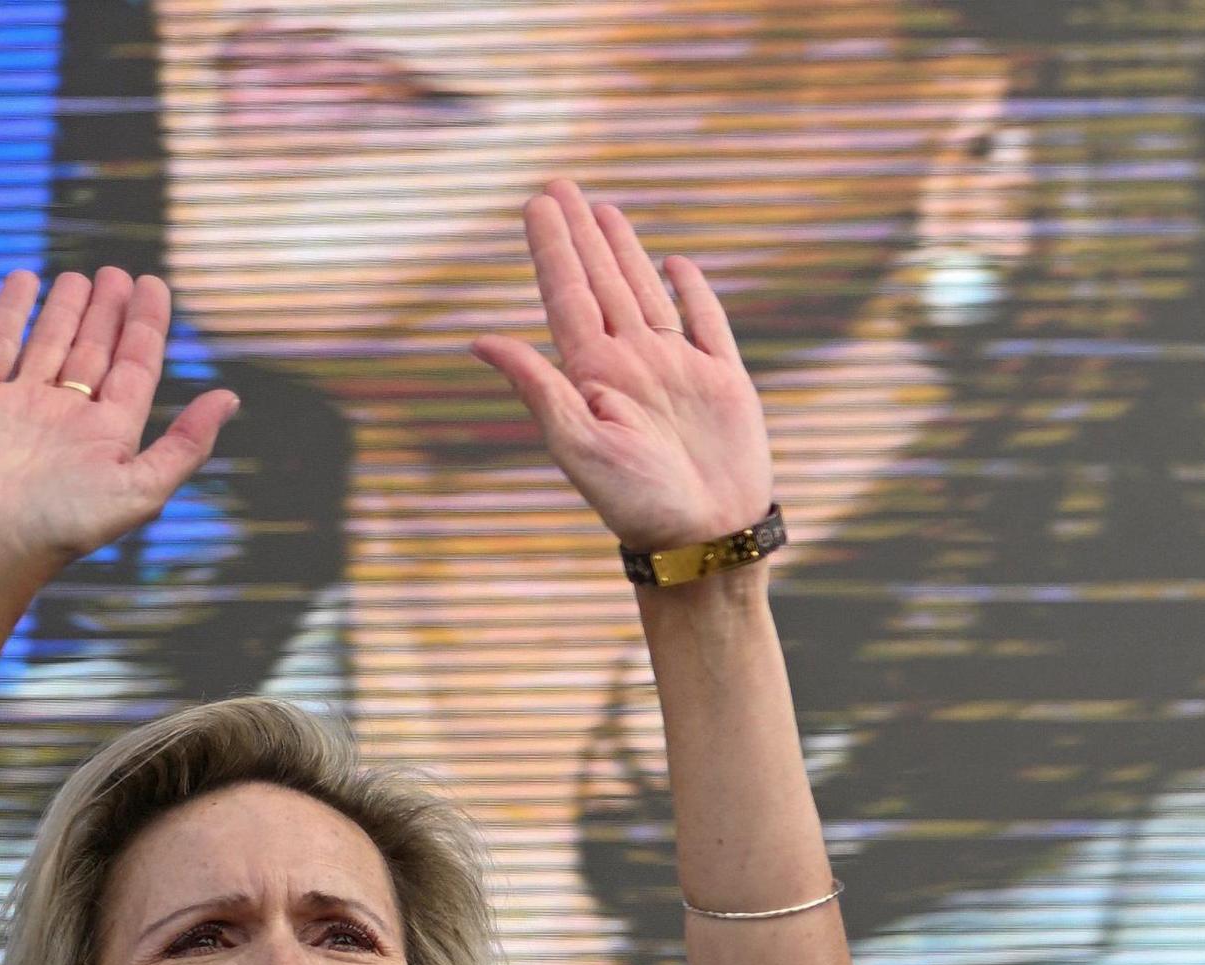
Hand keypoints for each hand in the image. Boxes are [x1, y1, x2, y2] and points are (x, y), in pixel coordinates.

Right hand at [0, 269, 237, 583]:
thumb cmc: (65, 524)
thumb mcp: (142, 488)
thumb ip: (187, 444)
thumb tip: (230, 398)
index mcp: (111, 434)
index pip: (136, 365)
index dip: (147, 325)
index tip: (154, 284)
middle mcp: (69, 415)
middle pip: (95, 349)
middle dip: (109, 312)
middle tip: (118, 273)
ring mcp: (23, 403)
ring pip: (50, 342)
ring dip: (66, 309)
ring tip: (81, 276)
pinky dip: (12, 311)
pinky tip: (25, 281)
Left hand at [473, 181, 775, 554]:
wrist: (706, 538)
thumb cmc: (637, 503)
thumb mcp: (577, 445)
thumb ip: (537, 387)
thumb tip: (480, 339)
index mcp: (593, 375)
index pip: (567, 295)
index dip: (551, 248)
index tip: (537, 204)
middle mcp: (632, 363)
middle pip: (600, 282)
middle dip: (579, 234)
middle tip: (559, 185)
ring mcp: (679, 369)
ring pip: (646, 293)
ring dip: (624, 251)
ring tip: (603, 210)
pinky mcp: (724, 382)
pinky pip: (706, 323)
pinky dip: (693, 291)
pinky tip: (675, 264)